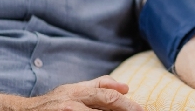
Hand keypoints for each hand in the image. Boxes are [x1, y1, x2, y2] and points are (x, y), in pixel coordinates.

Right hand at [22, 75, 143, 110]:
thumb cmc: (54, 102)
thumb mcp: (76, 89)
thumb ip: (100, 85)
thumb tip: (126, 87)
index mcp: (79, 92)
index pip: (108, 96)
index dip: (126, 104)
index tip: (141, 109)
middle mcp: (72, 103)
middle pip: (104, 103)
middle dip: (123, 110)